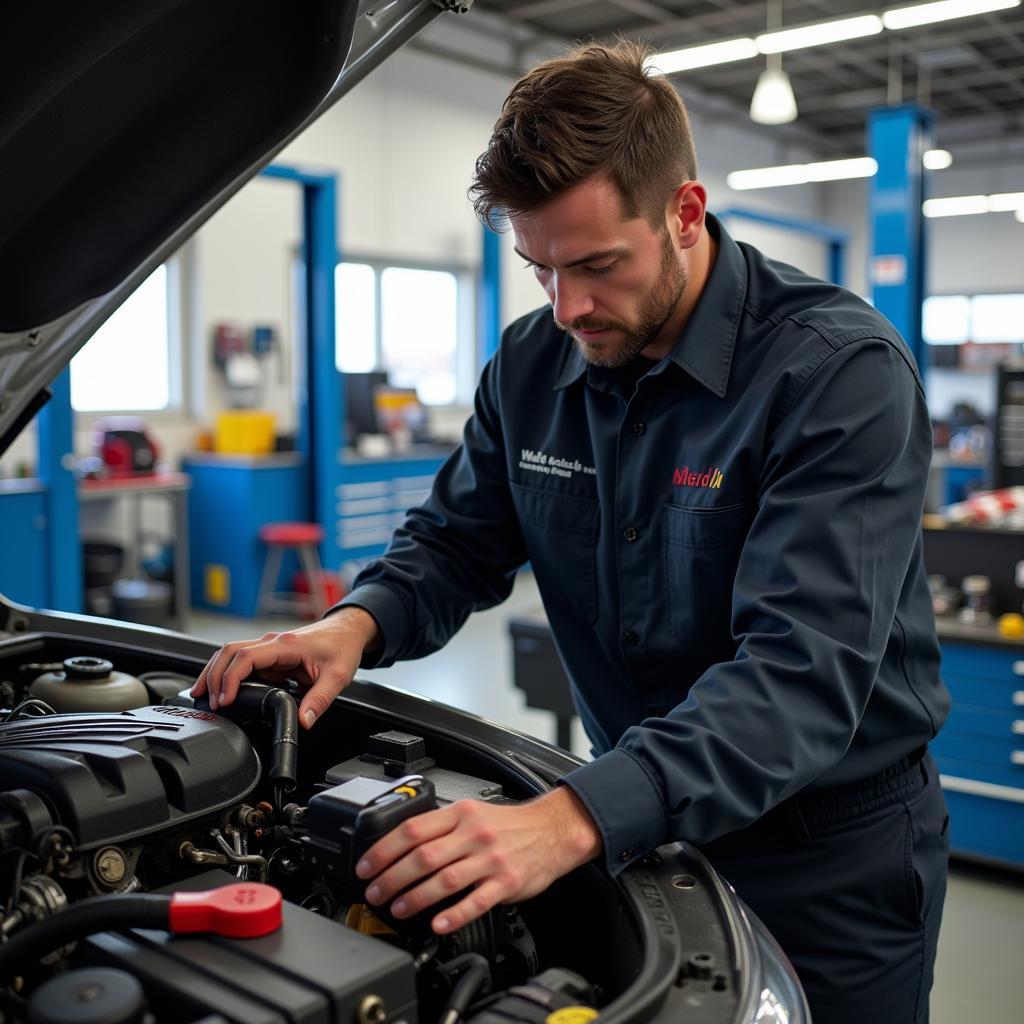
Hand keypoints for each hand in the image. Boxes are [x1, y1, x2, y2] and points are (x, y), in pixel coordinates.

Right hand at [190, 607, 379, 727]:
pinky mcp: (270, 654)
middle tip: (207, 701)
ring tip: (201, 695)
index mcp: (286, 645)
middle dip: (213, 676)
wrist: (348, 631)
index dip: (230, 678)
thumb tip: (303, 722)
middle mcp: (273, 642)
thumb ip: (319, 701)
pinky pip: (241, 660)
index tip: (224, 700)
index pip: (246, 657)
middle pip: (229, 652)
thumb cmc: (342, 648)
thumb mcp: (338, 677)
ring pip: (231, 653)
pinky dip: (226, 672)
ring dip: (214, 672)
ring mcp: (269, 647)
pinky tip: (219, 688)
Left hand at [357, 786, 602, 933]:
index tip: (367, 867)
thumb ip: (441, 826)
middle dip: (392, 878)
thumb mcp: (473, 812)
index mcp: (461, 814)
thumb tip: (400, 844)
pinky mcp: (506, 882)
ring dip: (415, 897)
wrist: (552, 830)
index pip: (413, 829)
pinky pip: (476, 901)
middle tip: (375, 893)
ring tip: (398, 908)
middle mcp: (474, 834)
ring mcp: (490, 859)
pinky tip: (438, 924)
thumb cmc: (509, 825)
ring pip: (445, 880)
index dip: (384, 850)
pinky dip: (454, 914)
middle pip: (423, 856)